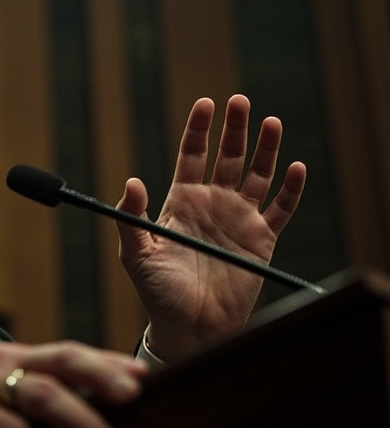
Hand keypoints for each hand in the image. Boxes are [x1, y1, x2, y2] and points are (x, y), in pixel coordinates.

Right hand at [0, 340, 144, 427]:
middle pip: (62, 360)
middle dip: (103, 375)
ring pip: (43, 394)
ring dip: (82, 421)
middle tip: (137, 394)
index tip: (144, 375)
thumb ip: (27, 400)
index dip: (105, 361)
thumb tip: (86, 416)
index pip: (66, 352)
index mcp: (8, 357)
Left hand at [116, 94, 305, 360]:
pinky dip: (291, 189)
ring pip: (256, 175)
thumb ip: (131, 216)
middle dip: (234, 128)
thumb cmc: (157, 291)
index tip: (205, 103)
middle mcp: (212, 204)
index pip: (192, 154)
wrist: (188, 327)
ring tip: (271, 122)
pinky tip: (296, 167)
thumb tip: (131, 181)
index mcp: (182, 201)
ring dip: (265, 149)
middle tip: (239, 101)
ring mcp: (238, 220)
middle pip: (227, 156)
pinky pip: (281, 210)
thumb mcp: (136, 253)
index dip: (199, 129)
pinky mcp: (261, 240)